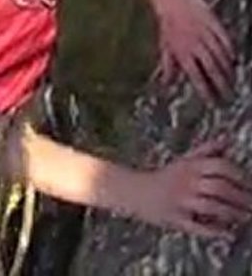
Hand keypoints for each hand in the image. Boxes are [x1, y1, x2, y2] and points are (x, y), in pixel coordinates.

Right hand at [134, 138, 251, 237]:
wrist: (132, 191)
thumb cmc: (163, 178)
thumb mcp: (183, 161)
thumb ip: (205, 151)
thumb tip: (226, 140)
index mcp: (189, 166)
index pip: (219, 166)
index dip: (239, 175)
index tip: (250, 184)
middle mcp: (186, 182)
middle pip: (219, 188)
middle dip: (241, 197)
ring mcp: (180, 201)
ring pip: (212, 207)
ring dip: (233, 213)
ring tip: (245, 217)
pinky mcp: (175, 219)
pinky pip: (198, 227)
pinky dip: (215, 231)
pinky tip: (228, 233)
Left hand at [149, 0, 234, 103]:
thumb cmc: (167, 25)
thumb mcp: (165, 45)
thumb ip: (168, 66)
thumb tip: (167, 84)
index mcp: (181, 51)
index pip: (196, 76)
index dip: (205, 90)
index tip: (213, 102)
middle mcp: (194, 44)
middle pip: (212, 68)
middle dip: (221, 84)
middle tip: (228, 95)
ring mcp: (205, 33)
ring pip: (220, 55)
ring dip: (228, 69)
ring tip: (232, 80)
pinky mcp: (213, 23)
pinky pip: (225, 39)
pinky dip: (230, 50)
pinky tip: (234, 59)